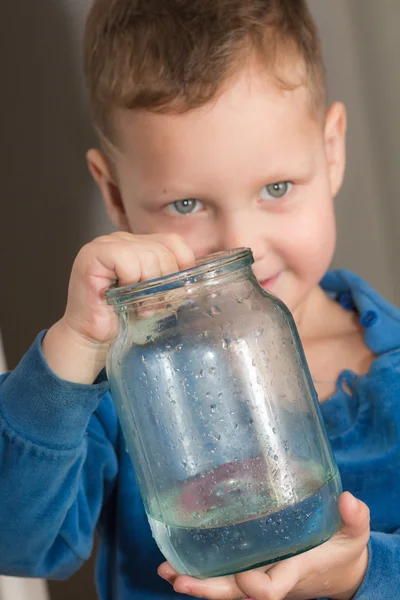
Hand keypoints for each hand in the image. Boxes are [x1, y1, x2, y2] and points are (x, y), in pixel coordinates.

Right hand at [42, 232, 194, 382]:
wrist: (91, 337)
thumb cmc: (122, 317)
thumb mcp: (154, 294)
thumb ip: (168, 278)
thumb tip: (195, 276)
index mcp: (139, 243)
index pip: (174, 242)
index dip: (180, 266)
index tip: (170, 291)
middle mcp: (122, 238)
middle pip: (163, 250)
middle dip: (162, 282)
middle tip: (149, 304)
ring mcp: (105, 243)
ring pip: (147, 255)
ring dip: (146, 286)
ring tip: (134, 302)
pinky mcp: (92, 254)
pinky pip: (127, 261)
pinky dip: (129, 281)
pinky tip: (118, 295)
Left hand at [158, 492, 369, 599]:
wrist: (341, 573)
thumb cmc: (344, 551)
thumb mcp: (354, 534)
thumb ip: (355, 518)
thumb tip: (349, 500)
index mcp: (295, 572)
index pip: (272, 588)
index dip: (256, 588)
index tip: (243, 579)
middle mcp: (272, 579)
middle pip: (236, 593)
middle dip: (208, 589)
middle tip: (179, 580)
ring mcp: (260, 577)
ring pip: (225, 588)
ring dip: (196, 582)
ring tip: (166, 571)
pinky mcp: (254, 571)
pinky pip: (225, 579)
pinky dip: (201, 573)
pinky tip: (176, 564)